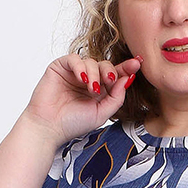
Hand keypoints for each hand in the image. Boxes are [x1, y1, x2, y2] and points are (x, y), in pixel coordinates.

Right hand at [22, 52, 144, 146]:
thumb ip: (116, 97)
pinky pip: (74, 59)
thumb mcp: (101, 113)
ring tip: (91, 89)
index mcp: (99, 90)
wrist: (49, 128)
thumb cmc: (72, 124)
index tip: (137, 63)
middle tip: (110, 81)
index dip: (126, 68)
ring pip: (91, 61)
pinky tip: (82, 80)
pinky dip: (81, 67)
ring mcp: (74, 73)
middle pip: (105, 65)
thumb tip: (128, 79)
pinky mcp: (60, 67)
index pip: (115, 75)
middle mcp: (88, 79)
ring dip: (95, 74)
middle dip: (111, 71)